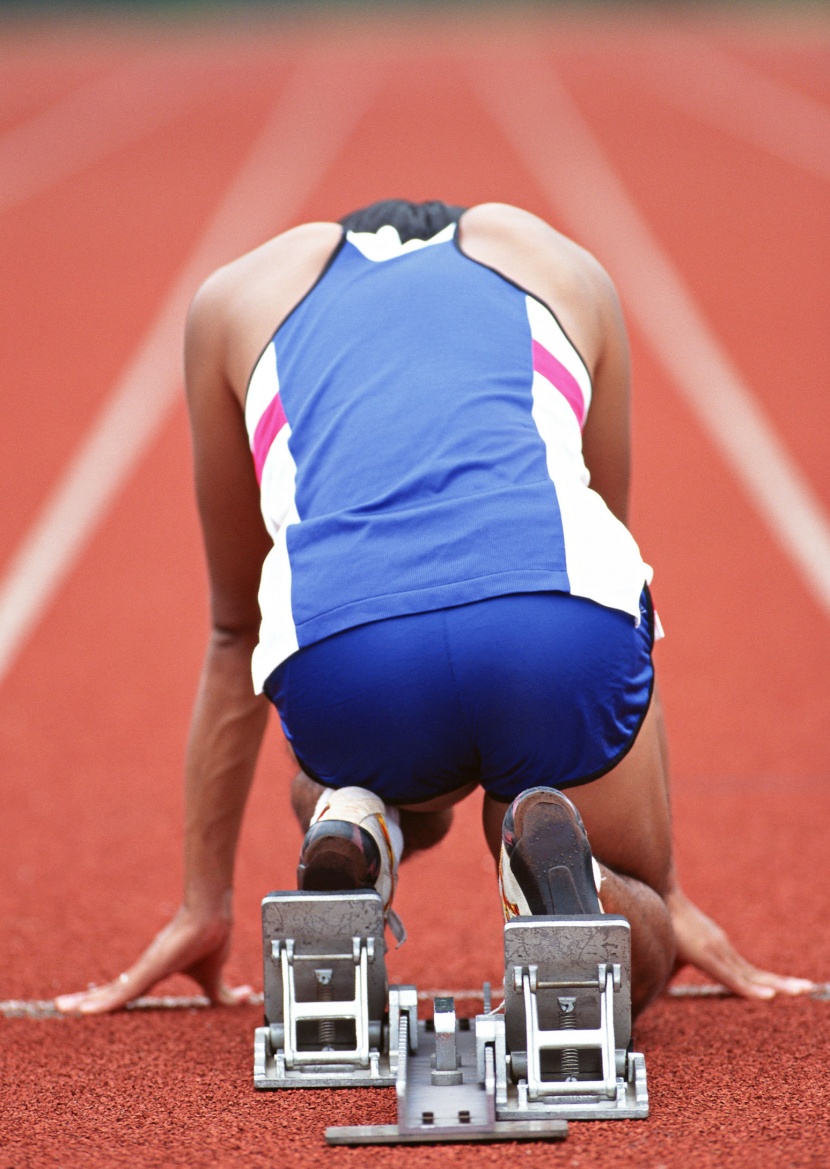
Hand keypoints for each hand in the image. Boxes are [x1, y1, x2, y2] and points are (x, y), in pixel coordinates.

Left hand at [54, 905, 252, 1014]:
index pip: (125, 992)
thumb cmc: (211, 938)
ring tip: (64, 1007)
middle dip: (86, 1000)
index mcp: (155, 974)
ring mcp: (145, 969)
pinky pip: (122, 991)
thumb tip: (238, 1000)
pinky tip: (86, 1010)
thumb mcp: (213, 977)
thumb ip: (219, 994)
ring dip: (86, 1001)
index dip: (106, 1000)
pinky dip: (104, 1003)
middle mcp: (145, 971)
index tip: (87, 1008)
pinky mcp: (150, 968)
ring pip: (110, 991)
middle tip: (63, 1007)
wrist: (212, 916)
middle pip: (110, 990)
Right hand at [666, 885, 815, 999]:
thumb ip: (672, 973)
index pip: (747, 973)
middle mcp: (723, 951)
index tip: (787, 990)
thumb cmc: (663, 924)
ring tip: (805, 989)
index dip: (767, 983)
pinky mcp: (708, 954)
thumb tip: (663, 992)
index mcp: (718, 952)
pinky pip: (734, 979)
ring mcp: (718, 950)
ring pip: (753, 976)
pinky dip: (752, 989)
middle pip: (758, 974)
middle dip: (785, 983)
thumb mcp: (671, 955)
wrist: (659, 895)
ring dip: (781, 986)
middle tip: (811, 988)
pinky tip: (769, 997)